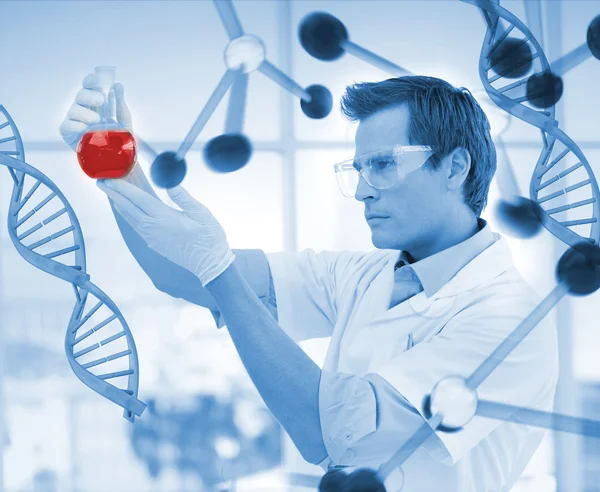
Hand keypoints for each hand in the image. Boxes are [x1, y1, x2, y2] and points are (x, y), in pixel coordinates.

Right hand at [59, 73, 132, 150]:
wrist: (118, 158)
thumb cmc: (119, 136)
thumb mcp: (123, 119)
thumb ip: (120, 103)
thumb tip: (118, 85)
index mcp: (94, 102)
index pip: (89, 86)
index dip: (90, 81)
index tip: (96, 79)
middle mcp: (83, 108)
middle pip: (80, 95)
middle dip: (89, 95)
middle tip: (101, 101)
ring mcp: (74, 120)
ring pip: (74, 110)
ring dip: (85, 113)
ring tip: (96, 120)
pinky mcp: (69, 133)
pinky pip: (67, 126)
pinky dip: (75, 125)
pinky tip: (84, 128)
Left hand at [96, 179, 234, 286]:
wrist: (210, 265)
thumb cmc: (209, 238)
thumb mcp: (202, 214)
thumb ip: (184, 198)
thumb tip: (170, 183)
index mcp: (165, 218)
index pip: (138, 199)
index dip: (123, 187)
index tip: (110, 178)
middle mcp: (154, 229)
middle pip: (128, 208)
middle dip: (114, 194)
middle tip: (101, 182)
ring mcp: (152, 238)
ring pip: (130, 218)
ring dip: (119, 204)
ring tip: (110, 193)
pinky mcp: (154, 244)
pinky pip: (135, 226)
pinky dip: (128, 215)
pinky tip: (127, 210)